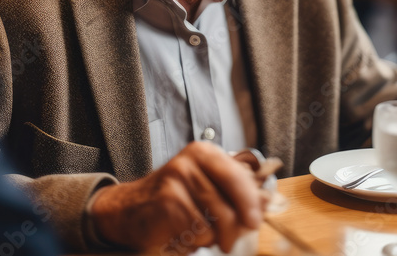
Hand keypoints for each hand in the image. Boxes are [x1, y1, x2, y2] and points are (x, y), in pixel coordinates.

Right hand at [89, 141, 263, 253]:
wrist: (130, 208)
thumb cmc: (173, 198)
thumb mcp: (204, 184)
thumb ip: (233, 190)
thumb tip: (266, 202)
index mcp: (204, 153)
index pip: (237, 177)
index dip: (250, 202)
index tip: (255, 221)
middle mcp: (189, 163)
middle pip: (228, 207)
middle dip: (234, 230)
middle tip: (231, 241)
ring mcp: (175, 182)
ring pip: (214, 224)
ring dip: (212, 238)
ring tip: (198, 233)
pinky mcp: (166, 204)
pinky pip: (196, 233)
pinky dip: (194, 242)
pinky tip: (182, 234)